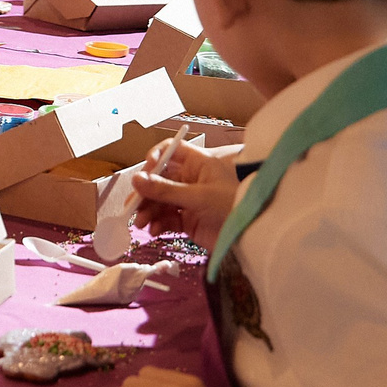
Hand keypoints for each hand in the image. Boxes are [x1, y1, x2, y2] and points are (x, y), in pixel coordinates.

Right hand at [132, 134, 243, 251]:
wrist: (253, 236)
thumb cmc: (234, 205)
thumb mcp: (199, 196)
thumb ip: (166, 190)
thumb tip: (136, 180)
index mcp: (197, 164)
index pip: (171, 151)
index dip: (155, 158)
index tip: (145, 172)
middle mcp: (190, 179)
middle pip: (159, 180)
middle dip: (145, 193)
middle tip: (133, 207)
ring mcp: (188, 200)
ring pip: (160, 201)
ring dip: (148, 211)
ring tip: (142, 223)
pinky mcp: (189, 220)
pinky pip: (167, 219)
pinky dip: (158, 224)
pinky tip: (155, 230)